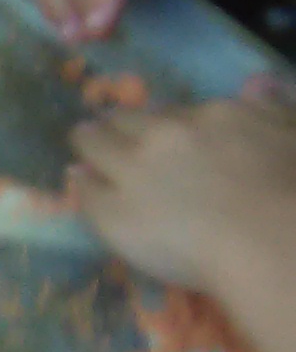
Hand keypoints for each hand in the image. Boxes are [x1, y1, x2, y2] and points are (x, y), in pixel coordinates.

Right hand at [66, 95, 295, 292]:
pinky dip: (243, 110)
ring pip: (189, 109)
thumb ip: (92, 198)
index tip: (86, 143)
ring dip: (182, 121)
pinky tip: (247, 123)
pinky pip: (251, 101)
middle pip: (137, 115)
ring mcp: (224, 116)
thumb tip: (76, 170)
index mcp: (130, 156)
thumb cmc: (192, 249)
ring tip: (190, 137)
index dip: (87, 140)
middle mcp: (171, 126)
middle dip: (126, 124)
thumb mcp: (121, 233)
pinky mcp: (270, 115)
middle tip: (131, 136)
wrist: (277, 238)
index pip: (94, 137)